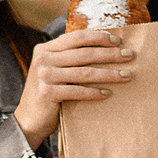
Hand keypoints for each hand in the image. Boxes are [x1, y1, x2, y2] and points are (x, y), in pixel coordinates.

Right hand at [13, 27, 135, 147]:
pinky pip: (78, 91)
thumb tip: (103, 48)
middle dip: (110, 54)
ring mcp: (44, 76)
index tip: (118, 41)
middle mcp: (43, 59)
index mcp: (45, 49)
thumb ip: (68, 58)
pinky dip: (95, 93)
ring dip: (109, 74)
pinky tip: (108, 94)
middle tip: (129, 56)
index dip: (99, 37)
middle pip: (84, 53)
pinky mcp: (48, 93)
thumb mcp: (53, 70)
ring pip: (85, 72)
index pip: (76, 37)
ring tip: (126, 76)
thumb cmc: (48, 94)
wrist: (28, 120)